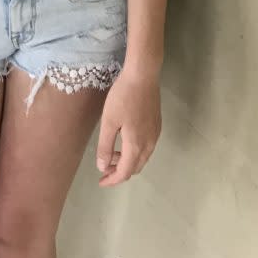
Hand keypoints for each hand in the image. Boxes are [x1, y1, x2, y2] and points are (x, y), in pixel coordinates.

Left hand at [96, 70, 160, 185]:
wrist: (143, 76)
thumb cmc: (122, 97)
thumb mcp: (109, 121)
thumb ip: (105, 146)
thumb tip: (103, 167)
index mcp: (136, 145)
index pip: (125, 172)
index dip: (112, 180)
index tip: (101, 181)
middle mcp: (149, 144)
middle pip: (135, 167)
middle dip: (119, 171)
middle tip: (104, 168)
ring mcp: (155, 135)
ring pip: (141, 158)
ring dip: (126, 161)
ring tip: (110, 154)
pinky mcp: (156, 125)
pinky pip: (146, 147)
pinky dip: (134, 151)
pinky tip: (123, 141)